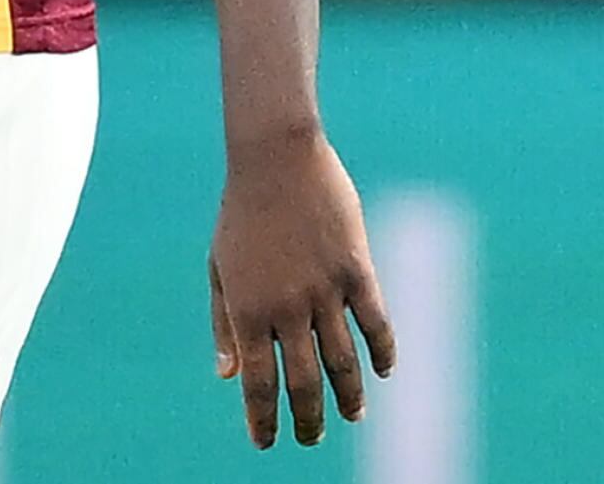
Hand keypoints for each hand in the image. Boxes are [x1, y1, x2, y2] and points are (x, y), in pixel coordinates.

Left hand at [208, 129, 394, 448]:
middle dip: (308, 419)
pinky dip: (383, 354)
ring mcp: (324, 290)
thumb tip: (227, 375)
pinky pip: (376, 324)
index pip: (257, 381)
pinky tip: (383, 374)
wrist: (274, 159)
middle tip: (312, 440)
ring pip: (343, 362)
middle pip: (303, 381)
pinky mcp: (357, 271)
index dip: (263, 418)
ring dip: (349, 397)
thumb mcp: (219, 268)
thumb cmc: (241, 215)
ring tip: (353, 417)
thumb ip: (223, 324)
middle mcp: (285, 307)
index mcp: (246, 308)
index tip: (266, 443)